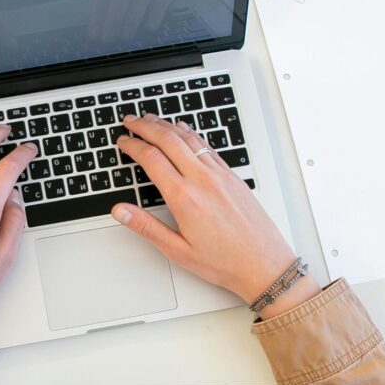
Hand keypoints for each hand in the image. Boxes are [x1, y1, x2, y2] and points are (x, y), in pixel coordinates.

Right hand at [112, 114, 319, 318]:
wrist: (264, 265)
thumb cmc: (224, 262)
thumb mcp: (178, 250)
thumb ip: (146, 227)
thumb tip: (120, 211)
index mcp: (185, 197)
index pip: (151, 159)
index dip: (133, 145)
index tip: (122, 141)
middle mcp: (202, 180)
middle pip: (168, 140)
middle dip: (145, 127)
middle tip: (130, 121)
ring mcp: (219, 175)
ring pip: (188, 138)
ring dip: (166, 125)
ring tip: (151, 119)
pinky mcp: (232, 176)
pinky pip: (207, 146)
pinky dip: (190, 133)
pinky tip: (183, 129)